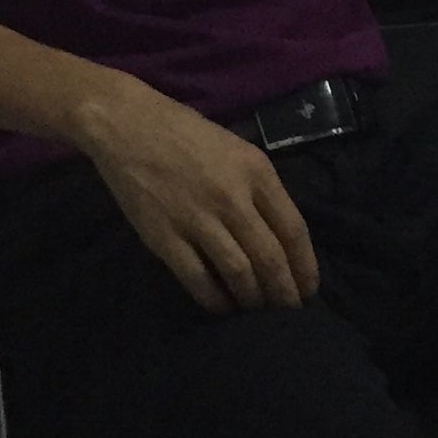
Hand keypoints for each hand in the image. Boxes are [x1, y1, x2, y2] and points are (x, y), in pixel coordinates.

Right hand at [71, 77, 319, 313]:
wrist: (128, 125)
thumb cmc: (188, 135)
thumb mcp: (239, 151)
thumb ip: (262, 190)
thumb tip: (281, 238)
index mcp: (257, 173)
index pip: (294, 230)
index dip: (306, 267)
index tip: (308, 290)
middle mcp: (232, 197)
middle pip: (270, 258)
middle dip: (284, 293)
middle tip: (288, 312)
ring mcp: (197, 218)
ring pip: (239, 273)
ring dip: (253, 299)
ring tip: (257, 311)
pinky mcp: (164, 236)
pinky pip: (197, 278)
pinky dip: (214, 299)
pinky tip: (222, 307)